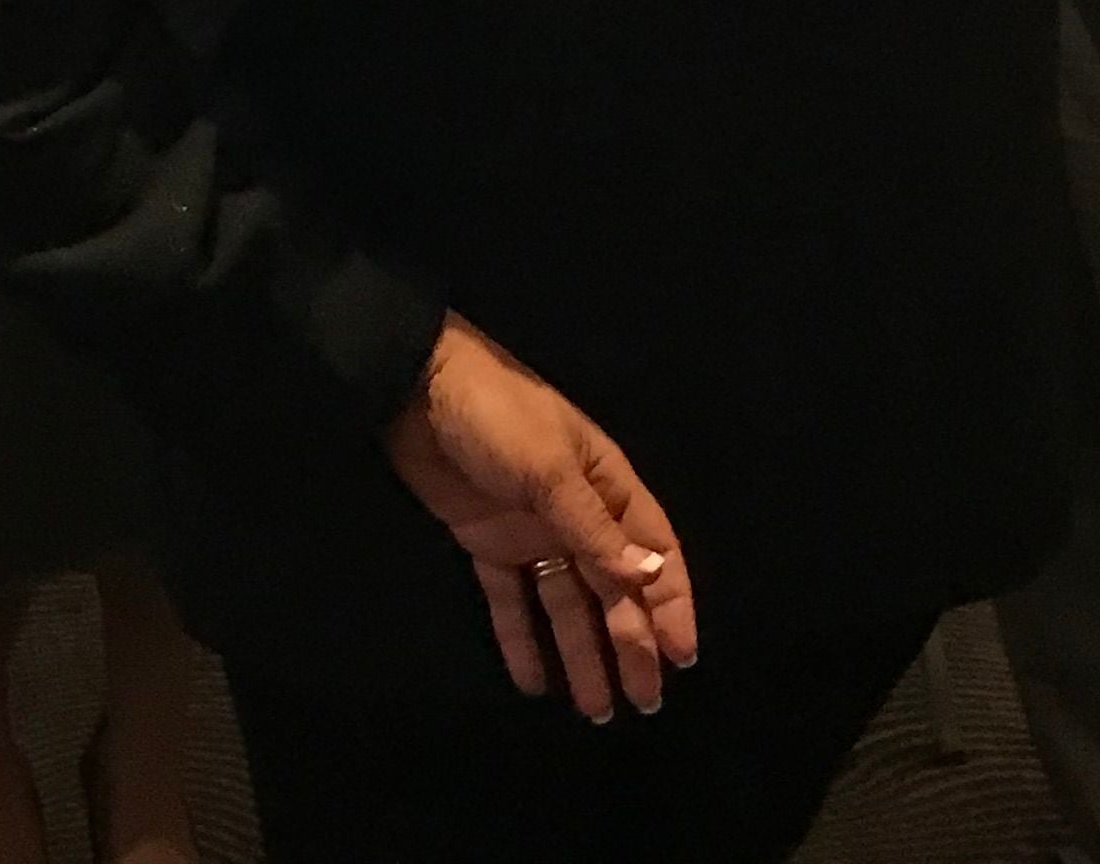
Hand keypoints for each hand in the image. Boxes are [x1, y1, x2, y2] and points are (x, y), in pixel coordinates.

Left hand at [380, 315, 698, 721]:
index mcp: (606, 487)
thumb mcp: (551, 469)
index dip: (671, 605)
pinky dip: (522, 640)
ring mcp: (532, 531)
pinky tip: (533, 682)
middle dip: (631, 645)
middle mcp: (576, 514)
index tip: (683, 658)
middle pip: (613, 590)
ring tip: (595, 711)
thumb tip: (649, 577)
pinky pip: (512, 600)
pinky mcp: (487, 542)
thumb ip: (594, 529)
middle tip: (643, 704)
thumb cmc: (497, 416)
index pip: (653, 553)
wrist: (416, 387)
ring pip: (566, 603)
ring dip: (582, 654)